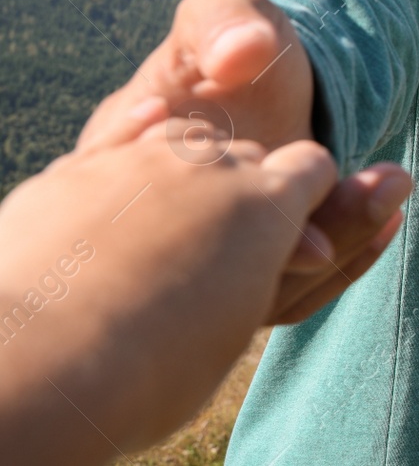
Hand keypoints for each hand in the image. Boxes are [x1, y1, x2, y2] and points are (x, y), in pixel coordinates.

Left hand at [0, 113, 394, 463]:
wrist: (43, 357)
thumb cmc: (151, 365)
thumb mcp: (234, 331)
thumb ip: (262, 279)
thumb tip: (286, 258)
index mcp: (268, 207)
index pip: (311, 167)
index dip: (309, 192)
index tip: (298, 221)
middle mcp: (212, 166)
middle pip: (247, 155)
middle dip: (247, 184)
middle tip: (230, 235)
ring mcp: (142, 159)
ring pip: (187, 135)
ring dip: (193, 159)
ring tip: (182, 197)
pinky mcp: (79, 167)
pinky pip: (123, 130)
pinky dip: (138, 125)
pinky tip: (150, 116)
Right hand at [77, 0, 411, 322]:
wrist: (265, 72)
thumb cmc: (234, 40)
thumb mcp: (222, 13)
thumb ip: (222, 21)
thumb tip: (241, 54)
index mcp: (125, 163)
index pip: (163, 204)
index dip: (231, 200)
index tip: (306, 164)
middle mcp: (159, 224)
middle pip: (219, 261)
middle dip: (301, 231)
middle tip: (377, 186)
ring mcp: (206, 256)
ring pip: (262, 289)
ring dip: (337, 244)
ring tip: (392, 190)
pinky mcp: (250, 271)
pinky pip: (293, 289)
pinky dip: (345, 258)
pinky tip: (390, 216)